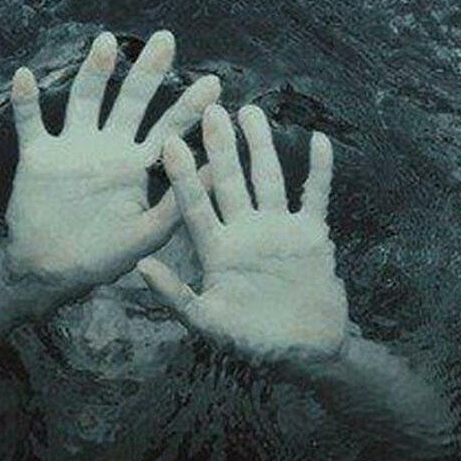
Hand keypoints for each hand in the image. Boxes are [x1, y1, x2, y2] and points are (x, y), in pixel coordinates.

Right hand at [4, 30, 220, 288]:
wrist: (51, 271)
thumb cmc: (104, 256)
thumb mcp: (149, 234)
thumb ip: (178, 203)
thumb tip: (214, 172)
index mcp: (136, 166)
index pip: (168, 129)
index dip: (190, 107)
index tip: (214, 84)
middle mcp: (108, 148)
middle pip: (131, 101)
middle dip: (148, 72)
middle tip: (167, 40)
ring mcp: (73, 148)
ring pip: (85, 99)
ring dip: (94, 71)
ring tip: (106, 42)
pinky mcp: (39, 157)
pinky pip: (30, 122)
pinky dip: (25, 102)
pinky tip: (23, 76)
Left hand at [138, 104, 347, 359]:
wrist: (306, 351)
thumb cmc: (253, 342)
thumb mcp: (208, 322)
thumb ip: (175, 296)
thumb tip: (141, 267)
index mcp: (217, 250)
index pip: (196, 206)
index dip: (183, 176)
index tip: (170, 142)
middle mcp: (244, 232)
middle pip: (230, 181)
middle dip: (221, 147)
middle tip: (211, 110)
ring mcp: (278, 230)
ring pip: (268, 179)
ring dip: (261, 147)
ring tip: (251, 112)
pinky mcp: (311, 234)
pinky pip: (315, 195)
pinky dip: (319, 170)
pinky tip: (318, 140)